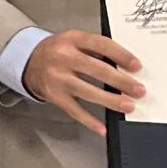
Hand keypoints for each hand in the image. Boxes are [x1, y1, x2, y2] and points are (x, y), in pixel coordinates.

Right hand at [22, 29, 145, 135]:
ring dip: (111, 100)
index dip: (121, 55)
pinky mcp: (54, 95)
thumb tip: (125, 67)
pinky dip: (90, 120)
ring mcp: (57, 77)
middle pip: (96, 69)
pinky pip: (75, 110)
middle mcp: (63, 57)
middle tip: (139, 90)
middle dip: (121, 81)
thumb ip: (95, 49)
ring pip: (87, 91)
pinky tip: (103, 128)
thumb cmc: (58, 51)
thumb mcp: (74, 40)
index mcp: (72, 39)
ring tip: (128, 105)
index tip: (137, 66)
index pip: (101, 44)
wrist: (28, 61)